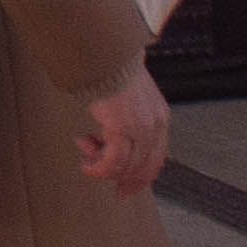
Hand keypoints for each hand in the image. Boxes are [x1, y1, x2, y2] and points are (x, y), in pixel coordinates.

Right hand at [75, 64, 170, 195]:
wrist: (107, 55)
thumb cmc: (113, 69)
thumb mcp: (130, 96)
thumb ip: (130, 116)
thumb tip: (112, 134)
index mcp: (160, 116)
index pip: (157, 158)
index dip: (144, 176)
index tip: (130, 187)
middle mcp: (155, 126)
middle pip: (144, 167)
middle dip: (127, 181)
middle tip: (116, 192)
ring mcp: (141, 129)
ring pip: (126, 167)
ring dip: (104, 169)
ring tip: (87, 161)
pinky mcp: (123, 130)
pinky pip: (112, 162)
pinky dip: (98, 167)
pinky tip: (87, 163)